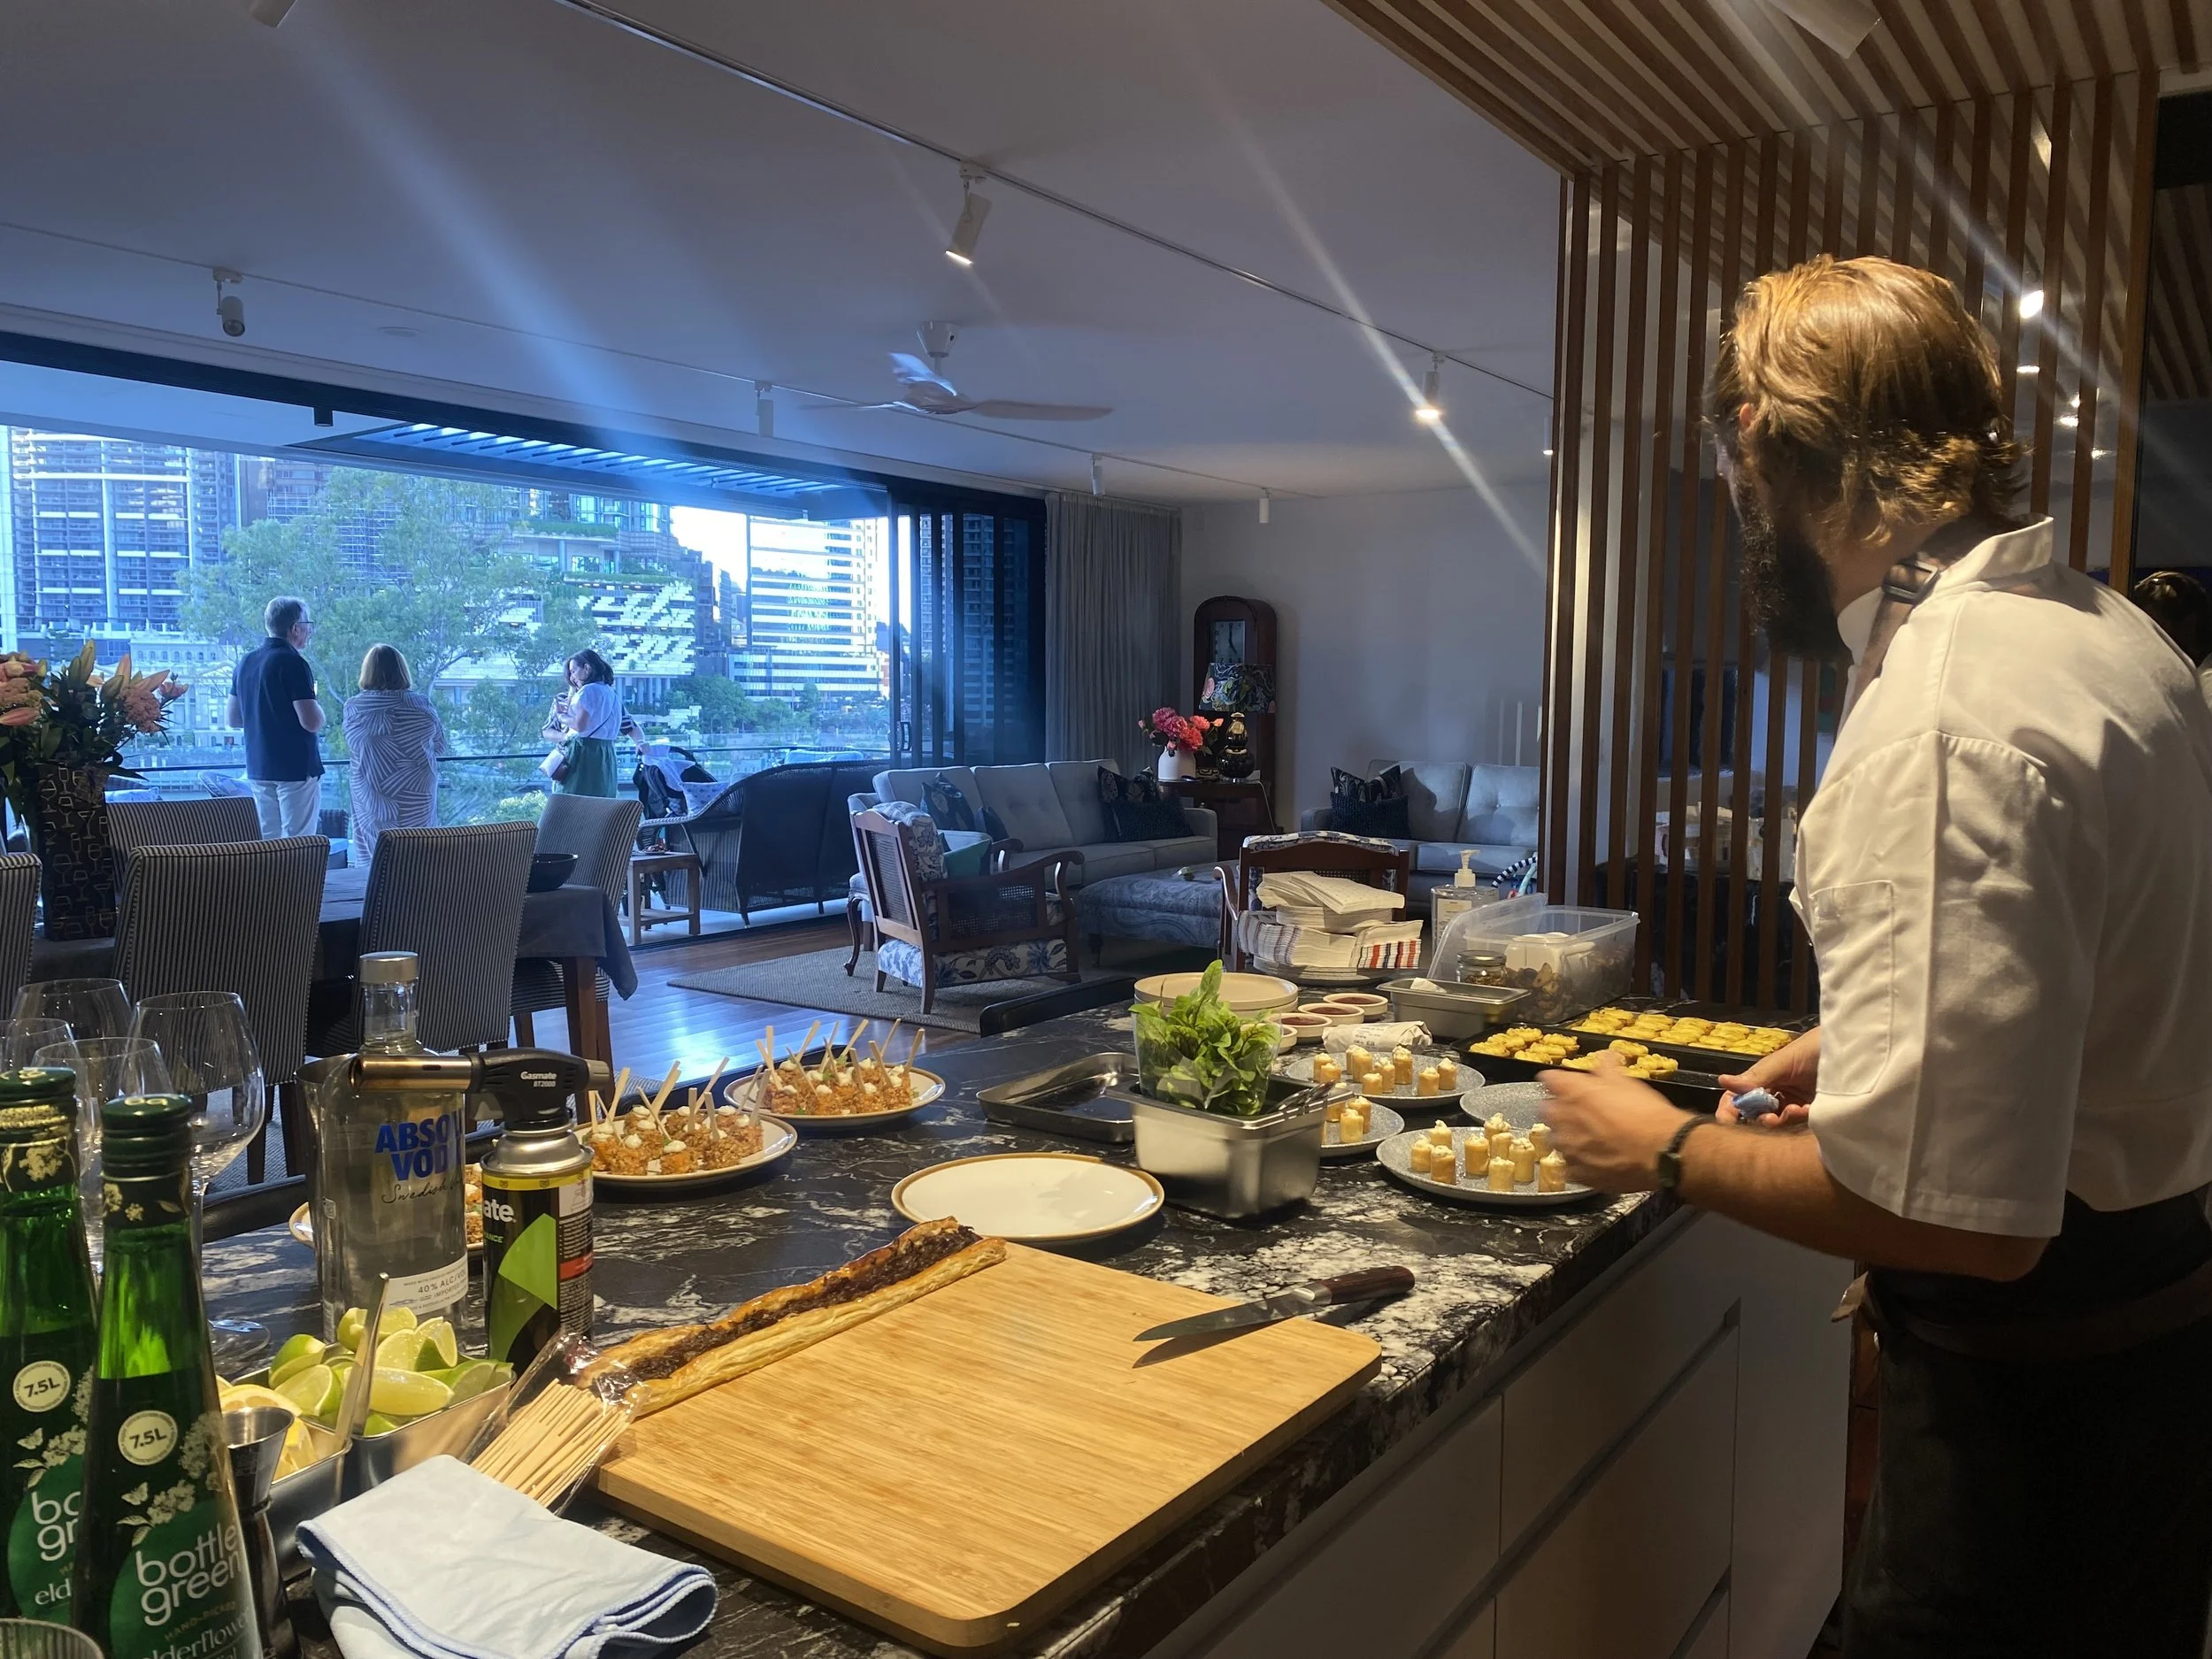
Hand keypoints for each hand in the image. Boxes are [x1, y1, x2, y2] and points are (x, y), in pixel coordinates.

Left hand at [1538, 1054, 1692, 1193]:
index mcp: (1571, 1091)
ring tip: (1590, 1138)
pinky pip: (1570, 1166)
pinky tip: (1596, 1159)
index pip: (1548, 1079)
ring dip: (1568, 1136)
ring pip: (1556, 1140)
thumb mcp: (1627, 1082)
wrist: (1663, 1151)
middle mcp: (1561, 1120)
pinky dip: (1579, 1162)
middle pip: (1547, 1111)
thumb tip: (1605, 1057)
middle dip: (1561, 1110)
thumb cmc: (1646, 1113)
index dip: (1559, 1081)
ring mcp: (1567, 1149)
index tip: (1567, 1084)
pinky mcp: (1577, 1174)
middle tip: (1583, 1112)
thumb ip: (1608, 1069)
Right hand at [1717, 1026, 1819, 1126]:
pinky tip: (1806, 1109)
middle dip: (1759, 1119)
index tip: (1728, 1122)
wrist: (1852, 1052)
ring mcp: (1793, 1103)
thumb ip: (1756, 1077)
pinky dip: (1799, 1119)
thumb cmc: (1813, 1049)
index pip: (1738, 1097)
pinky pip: (1798, 1124)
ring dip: (1780, 1120)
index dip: (1729, 1110)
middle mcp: (1775, 1092)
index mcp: (1763, 1078)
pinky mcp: (1811, 1112)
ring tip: (1793, 1111)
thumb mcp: (1783, 1062)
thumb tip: (1722, 1081)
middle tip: (1769, 1119)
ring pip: (1776, 1122)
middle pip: (1755, 1114)